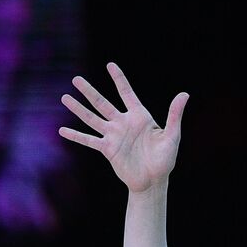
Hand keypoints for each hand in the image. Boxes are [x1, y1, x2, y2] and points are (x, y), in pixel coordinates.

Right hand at [58, 61, 187, 192]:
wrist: (153, 181)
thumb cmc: (164, 159)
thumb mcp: (172, 136)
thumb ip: (175, 115)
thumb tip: (184, 94)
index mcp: (139, 116)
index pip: (126, 93)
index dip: (118, 79)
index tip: (109, 65)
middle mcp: (123, 123)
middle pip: (102, 103)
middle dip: (89, 91)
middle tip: (76, 79)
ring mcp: (113, 135)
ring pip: (92, 119)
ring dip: (78, 109)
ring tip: (65, 97)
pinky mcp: (107, 149)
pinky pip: (89, 140)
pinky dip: (76, 136)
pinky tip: (62, 131)